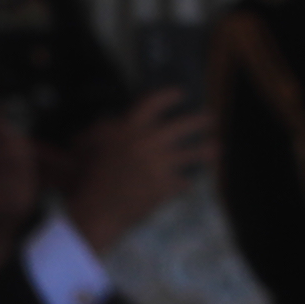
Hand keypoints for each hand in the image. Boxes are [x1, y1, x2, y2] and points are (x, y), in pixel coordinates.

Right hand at [59, 88, 212, 248]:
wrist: (98, 210)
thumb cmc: (88, 176)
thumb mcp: (88, 143)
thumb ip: (103, 130)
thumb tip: (112, 123)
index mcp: (129, 128)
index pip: (154, 103)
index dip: (169, 96)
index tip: (181, 94)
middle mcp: (150, 141)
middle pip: (182, 125)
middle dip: (199, 120)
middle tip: (211, 117)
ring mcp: (161, 164)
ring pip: (191, 154)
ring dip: (205, 150)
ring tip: (216, 148)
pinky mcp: (166, 187)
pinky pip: (182, 182)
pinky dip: (186, 183)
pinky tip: (190, 182)